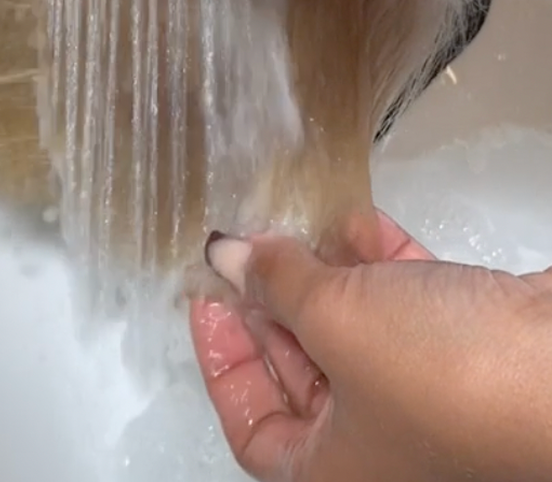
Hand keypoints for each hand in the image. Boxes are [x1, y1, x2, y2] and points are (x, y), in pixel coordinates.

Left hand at [189, 213, 551, 481]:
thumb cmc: (436, 370)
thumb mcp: (335, 323)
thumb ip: (274, 285)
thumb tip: (222, 254)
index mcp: (340, 469)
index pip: (254, 429)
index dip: (222, 362)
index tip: (207, 299)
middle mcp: (383, 440)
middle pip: (302, 371)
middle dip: (273, 304)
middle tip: (246, 251)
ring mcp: (429, 393)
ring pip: (356, 331)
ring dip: (324, 276)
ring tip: (291, 225)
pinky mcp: (469, 346)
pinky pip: (407, 305)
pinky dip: (380, 265)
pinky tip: (356, 219)